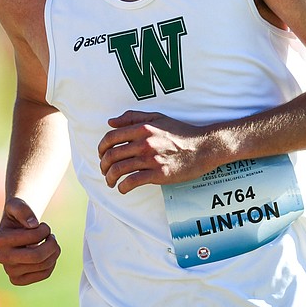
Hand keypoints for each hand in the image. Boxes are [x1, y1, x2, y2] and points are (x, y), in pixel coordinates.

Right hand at [0, 197, 59, 285]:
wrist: (16, 227)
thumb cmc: (18, 214)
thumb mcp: (18, 204)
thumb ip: (23, 209)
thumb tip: (32, 224)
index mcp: (0, 240)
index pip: (33, 239)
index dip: (45, 230)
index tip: (42, 225)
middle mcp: (2, 257)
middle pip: (38, 257)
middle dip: (52, 244)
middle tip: (51, 236)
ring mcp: (9, 271)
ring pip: (44, 266)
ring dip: (54, 251)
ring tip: (50, 242)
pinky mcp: (18, 279)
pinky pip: (44, 275)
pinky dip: (52, 263)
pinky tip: (48, 254)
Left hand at [97, 110, 212, 193]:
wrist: (204, 147)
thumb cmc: (181, 132)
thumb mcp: (158, 118)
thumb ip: (133, 118)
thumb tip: (111, 122)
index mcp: (142, 128)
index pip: (111, 138)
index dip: (101, 148)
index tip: (102, 155)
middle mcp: (144, 143)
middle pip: (111, 155)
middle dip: (103, 165)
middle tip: (105, 171)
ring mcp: (151, 159)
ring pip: (118, 170)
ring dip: (110, 178)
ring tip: (111, 182)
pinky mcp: (158, 174)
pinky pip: (132, 182)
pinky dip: (123, 187)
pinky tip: (123, 188)